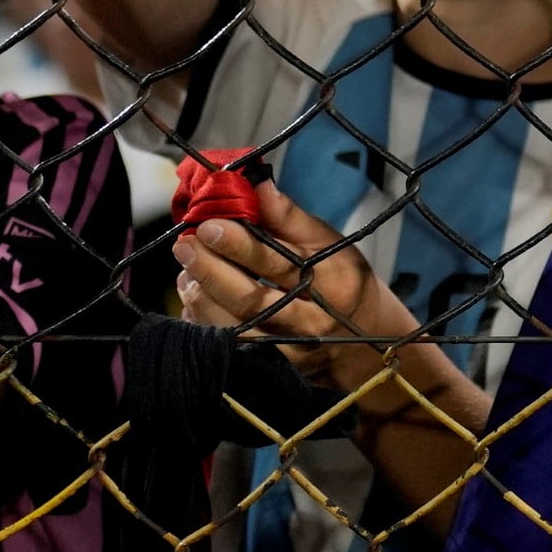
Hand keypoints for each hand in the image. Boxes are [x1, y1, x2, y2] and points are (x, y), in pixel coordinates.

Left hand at [176, 182, 427, 404]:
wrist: (366, 343)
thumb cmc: (344, 282)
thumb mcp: (331, 245)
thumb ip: (290, 219)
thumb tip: (255, 182)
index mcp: (331, 281)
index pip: (279, 262)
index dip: (241, 244)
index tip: (208, 225)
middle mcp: (312, 320)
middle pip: (253, 300)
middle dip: (212, 271)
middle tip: (185, 246)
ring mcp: (291, 350)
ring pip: (237, 329)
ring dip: (204, 299)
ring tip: (185, 273)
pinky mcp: (274, 369)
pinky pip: (232, 350)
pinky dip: (207, 326)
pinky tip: (193, 304)